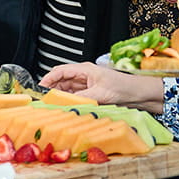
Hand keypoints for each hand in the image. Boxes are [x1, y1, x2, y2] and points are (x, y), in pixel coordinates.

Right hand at [40, 62, 163, 108]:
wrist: (138, 94)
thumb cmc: (123, 88)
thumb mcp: (99, 94)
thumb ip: (80, 98)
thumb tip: (65, 103)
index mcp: (84, 69)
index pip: (60, 71)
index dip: (48, 79)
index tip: (40, 88)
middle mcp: (83, 76)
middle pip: (61, 81)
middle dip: (51, 89)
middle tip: (43, 100)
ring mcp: (86, 85)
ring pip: (66, 90)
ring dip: (59, 97)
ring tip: (52, 105)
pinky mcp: (89, 94)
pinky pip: (74, 97)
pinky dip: (68, 102)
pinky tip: (64, 108)